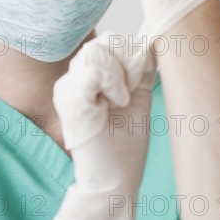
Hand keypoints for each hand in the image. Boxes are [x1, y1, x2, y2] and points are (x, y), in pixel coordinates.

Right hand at [51, 30, 156, 219]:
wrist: (116, 180)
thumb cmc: (126, 144)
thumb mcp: (139, 96)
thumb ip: (141, 67)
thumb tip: (151, 40)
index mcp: (89, 76)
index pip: (110, 40)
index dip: (130, 54)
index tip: (136, 84)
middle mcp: (74, 78)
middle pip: (103, 42)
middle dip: (126, 63)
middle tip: (130, 93)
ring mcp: (68, 88)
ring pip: (96, 52)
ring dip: (119, 76)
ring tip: (122, 101)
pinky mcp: (69, 100)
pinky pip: (92, 72)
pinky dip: (112, 84)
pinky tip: (117, 103)